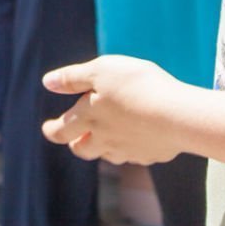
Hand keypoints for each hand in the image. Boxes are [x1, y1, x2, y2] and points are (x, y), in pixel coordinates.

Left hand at [41, 55, 193, 165]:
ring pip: (107, 155)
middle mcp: (104, 139)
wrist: (177, 116)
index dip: (52, 130)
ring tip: (103, 139)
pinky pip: (135, 155)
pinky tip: (138, 138)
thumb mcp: (101, 70)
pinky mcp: (151, 155)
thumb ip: (73, 77)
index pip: (62, 130)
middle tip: (73, 139)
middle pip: (82, 149)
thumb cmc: (137, 86)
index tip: (47, 128)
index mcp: (88, 118)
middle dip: (75, 144)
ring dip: (101, 148)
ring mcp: (128, 151)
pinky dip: (131, 148)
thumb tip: (47, 82)